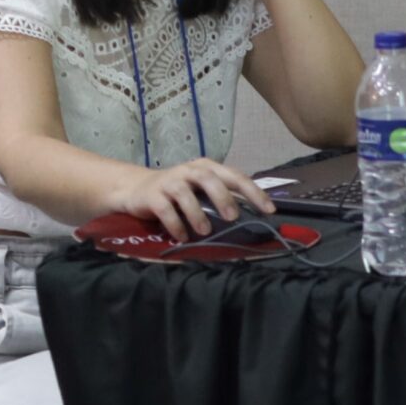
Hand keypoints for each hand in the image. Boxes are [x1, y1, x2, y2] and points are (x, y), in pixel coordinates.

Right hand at [112, 157, 275, 239]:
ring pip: (185, 193)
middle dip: (223, 197)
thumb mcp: (201, 190)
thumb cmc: (178, 192)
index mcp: (207, 168)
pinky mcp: (153, 196)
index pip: (234, 176)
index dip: (253, 192)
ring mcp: (170, 181)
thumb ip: (222, 197)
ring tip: (205, 231)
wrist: (137, 189)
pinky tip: (182, 236)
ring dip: (197, 213)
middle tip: (232, 217)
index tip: (268, 210)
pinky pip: (165, 209)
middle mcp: (189, 171)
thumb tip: (252, 217)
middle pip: (209, 178)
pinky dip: (175, 224)